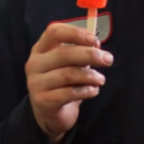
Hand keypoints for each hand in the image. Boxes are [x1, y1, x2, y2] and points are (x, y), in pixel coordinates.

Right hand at [25, 22, 112, 143]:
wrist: (49, 112)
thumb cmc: (62, 82)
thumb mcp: (70, 64)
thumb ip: (80, 52)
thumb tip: (96, 44)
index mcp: (40, 49)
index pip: (54, 31)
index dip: (75, 33)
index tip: (95, 40)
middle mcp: (34, 64)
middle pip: (63, 53)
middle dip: (90, 55)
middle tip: (108, 60)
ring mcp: (35, 83)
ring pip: (67, 74)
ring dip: (90, 76)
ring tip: (101, 80)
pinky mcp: (42, 101)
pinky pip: (68, 93)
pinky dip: (85, 91)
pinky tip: (93, 91)